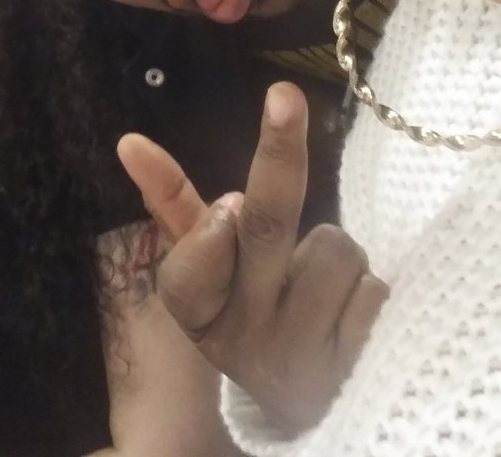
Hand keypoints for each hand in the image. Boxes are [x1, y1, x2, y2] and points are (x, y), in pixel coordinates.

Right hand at [118, 82, 388, 435]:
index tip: (228, 201)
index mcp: (198, 310)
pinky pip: (372, 288)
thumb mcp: (203, 269)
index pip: (189, 270)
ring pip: (334, 248)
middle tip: (284, 97)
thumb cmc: (249, 310)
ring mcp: (297, 357)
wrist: (299, 403)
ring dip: (336, 253)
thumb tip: (128, 141)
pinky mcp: (350, 367)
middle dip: (277, 154)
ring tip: (321, 287)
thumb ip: (171, 204)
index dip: (211, 233)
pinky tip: (347, 315)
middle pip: (263, 230)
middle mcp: (242, 337)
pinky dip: (367, 289)